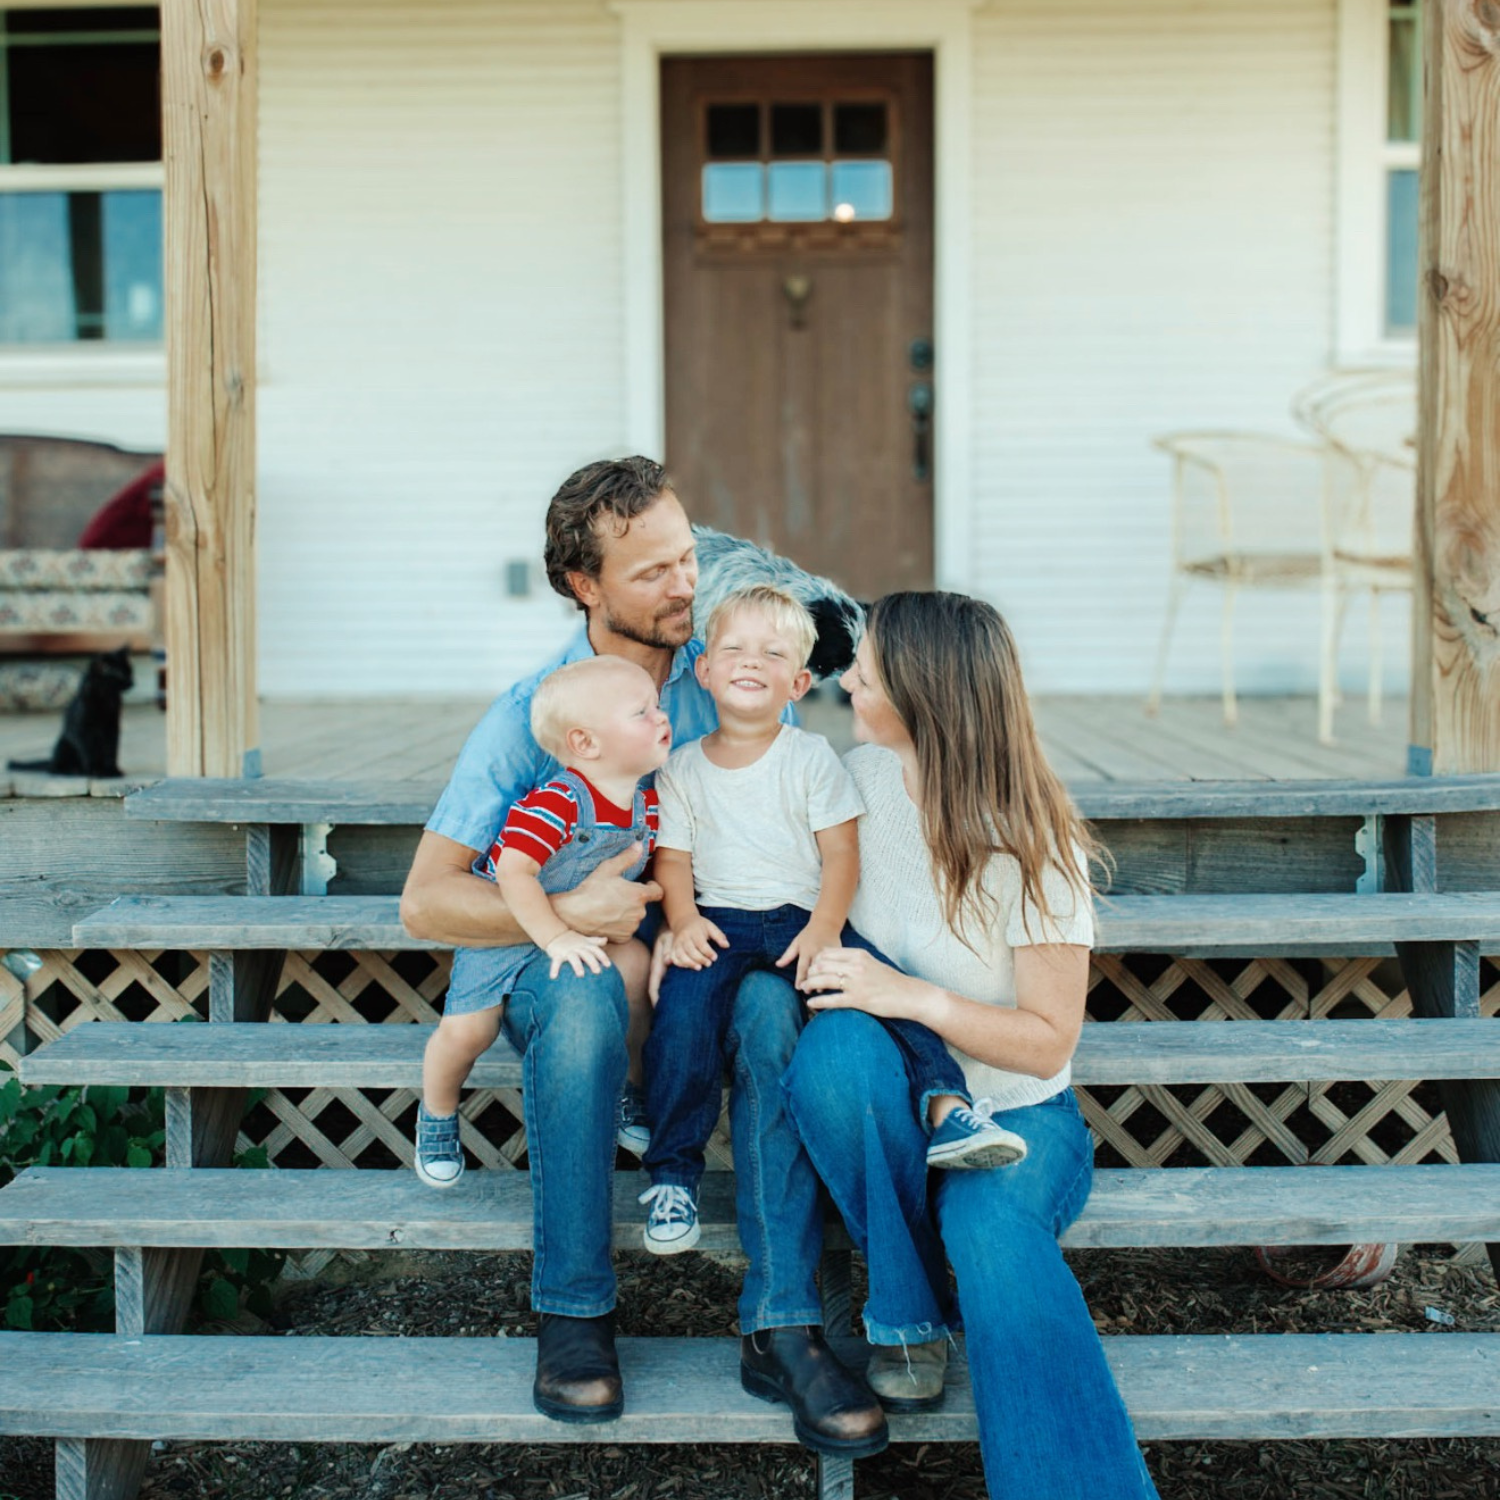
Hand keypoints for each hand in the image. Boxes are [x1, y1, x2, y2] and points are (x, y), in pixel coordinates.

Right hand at [544, 929, 610, 978]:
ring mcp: (567, 951)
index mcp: (585, 945)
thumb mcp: (585, 940)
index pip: (595, 950)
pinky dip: (554, 969)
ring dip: (577, 965)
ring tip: (581, 974)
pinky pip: (556, 962)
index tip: (608, 965)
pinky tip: (553, 977)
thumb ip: (595, 941)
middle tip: (598, 971)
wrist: (556, 934)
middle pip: (586, 954)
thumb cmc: (574, 940)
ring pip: (573, 958)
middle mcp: (577, 948)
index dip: (602, 957)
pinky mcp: (557, 954)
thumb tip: (605, 940)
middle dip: (592, 962)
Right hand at [554, 845, 664, 944]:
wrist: (574, 914)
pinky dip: (620, 926)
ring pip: (635, 918)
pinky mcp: (623, 938)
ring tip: (611, 907)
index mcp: (639, 895)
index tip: (645, 884)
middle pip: (644, 904)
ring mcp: (631, 927)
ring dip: (628, 913)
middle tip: (618, 895)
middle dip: (635, 900)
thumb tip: (640, 845)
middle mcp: (639, 913)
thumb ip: (627, 857)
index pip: (658, 891)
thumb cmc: (591, 890)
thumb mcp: (608, 868)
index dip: (652, 887)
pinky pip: (627, 930)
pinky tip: (607, 918)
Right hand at [647, 927, 674, 1005]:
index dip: (655, 998)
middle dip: (661, 1002)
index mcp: (657, 966)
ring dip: (667, 997)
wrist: (670, 928)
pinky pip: (670, 982)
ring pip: (663, 987)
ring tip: (675, 1010)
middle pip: (657, 990)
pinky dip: (673, 990)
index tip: (658, 1008)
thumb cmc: (669, 934)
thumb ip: (669, 949)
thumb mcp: (668, 939)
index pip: (653, 986)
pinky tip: (681, 997)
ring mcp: (663, 971)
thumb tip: (667, 961)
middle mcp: (659, 971)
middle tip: (667, 1015)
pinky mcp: (669, 969)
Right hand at [668, 915, 728, 969]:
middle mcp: (684, 937)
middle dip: (700, 959)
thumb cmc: (700, 926)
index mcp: (694, 932)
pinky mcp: (673, 947)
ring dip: (689, 963)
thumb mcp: (711, 927)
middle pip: (690, 950)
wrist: (684, 920)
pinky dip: (680, 963)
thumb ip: (719, 936)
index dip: (708, 952)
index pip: (701, 944)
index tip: (715, 958)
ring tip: (699, 968)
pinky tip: (689, 966)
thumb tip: (727, 945)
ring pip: (681, 955)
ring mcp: (677, 943)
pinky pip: (674, 957)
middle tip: (709, 964)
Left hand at [776, 920, 842, 990]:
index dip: (800, 979)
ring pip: (825, 969)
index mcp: (806, 950)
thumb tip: (777, 965)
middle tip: (807, 991)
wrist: (827, 922)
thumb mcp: (796, 942)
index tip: (798, 988)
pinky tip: (830, 981)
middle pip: (814, 970)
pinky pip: (835, 965)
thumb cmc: (809, 933)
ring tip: (819, 990)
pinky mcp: (838, 952)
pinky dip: (832, 974)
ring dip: (822, 980)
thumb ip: (788, 955)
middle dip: (810, 982)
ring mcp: (828, 953)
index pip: (802, 967)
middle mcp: (817, 952)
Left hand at [803, 946, 925, 1020]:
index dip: (815, 960)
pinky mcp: (858, 999)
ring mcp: (856, 983)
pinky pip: (831, 1000)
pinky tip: (811, 1004)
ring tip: (804, 990)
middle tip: (804, 980)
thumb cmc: (890, 981)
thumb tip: (836, 964)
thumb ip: (855, 962)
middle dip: (809, 972)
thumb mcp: (871, 963)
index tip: (811, 968)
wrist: (909, 995)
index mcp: (858, 955)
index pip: (827, 952)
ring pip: (823, 980)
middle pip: (821, 965)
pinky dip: (817, 1002)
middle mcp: (856, 966)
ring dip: (809, 985)